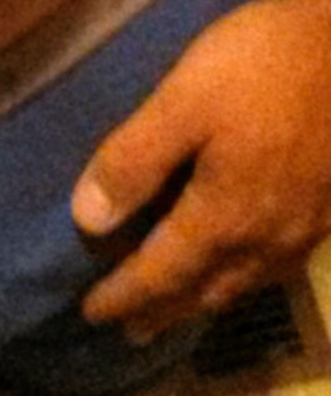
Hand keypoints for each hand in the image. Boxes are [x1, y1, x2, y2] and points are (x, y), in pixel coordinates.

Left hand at [71, 0, 330, 340]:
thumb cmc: (262, 66)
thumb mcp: (184, 100)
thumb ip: (135, 159)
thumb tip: (88, 220)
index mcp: (225, 217)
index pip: (162, 273)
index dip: (125, 295)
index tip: (90, 313)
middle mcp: (267, 238)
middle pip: (206, 290)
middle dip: (164, 311)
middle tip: (132, 329)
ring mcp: (305, 228)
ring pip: (246, 283)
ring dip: (206, 300)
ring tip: (181, 307)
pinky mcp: (328, 207)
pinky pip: (278, 265)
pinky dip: (246, 278)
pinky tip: (245, 265)